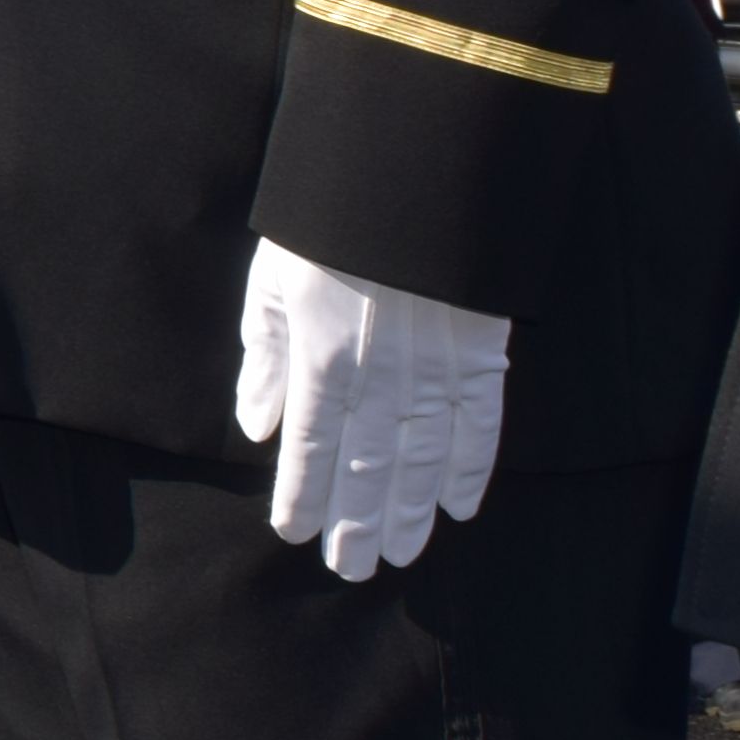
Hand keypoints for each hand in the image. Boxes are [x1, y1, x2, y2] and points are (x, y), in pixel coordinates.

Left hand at [230, 239, 513, 582]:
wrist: (410, 171)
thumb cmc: (327, 224)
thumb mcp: (273, 281)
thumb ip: (266, 358)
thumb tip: (258, 426)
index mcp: (323, 356)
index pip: (311, 447)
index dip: (303, 495)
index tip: (295, 533)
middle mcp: (380, 375)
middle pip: (368, 466)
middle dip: (359, 522)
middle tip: (353, 568)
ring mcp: (436, 368)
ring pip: (423, 459)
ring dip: (412, 510)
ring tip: (402, 553)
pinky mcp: (482, 353)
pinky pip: (479, 425)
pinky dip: (470, 469)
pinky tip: (458, 506)